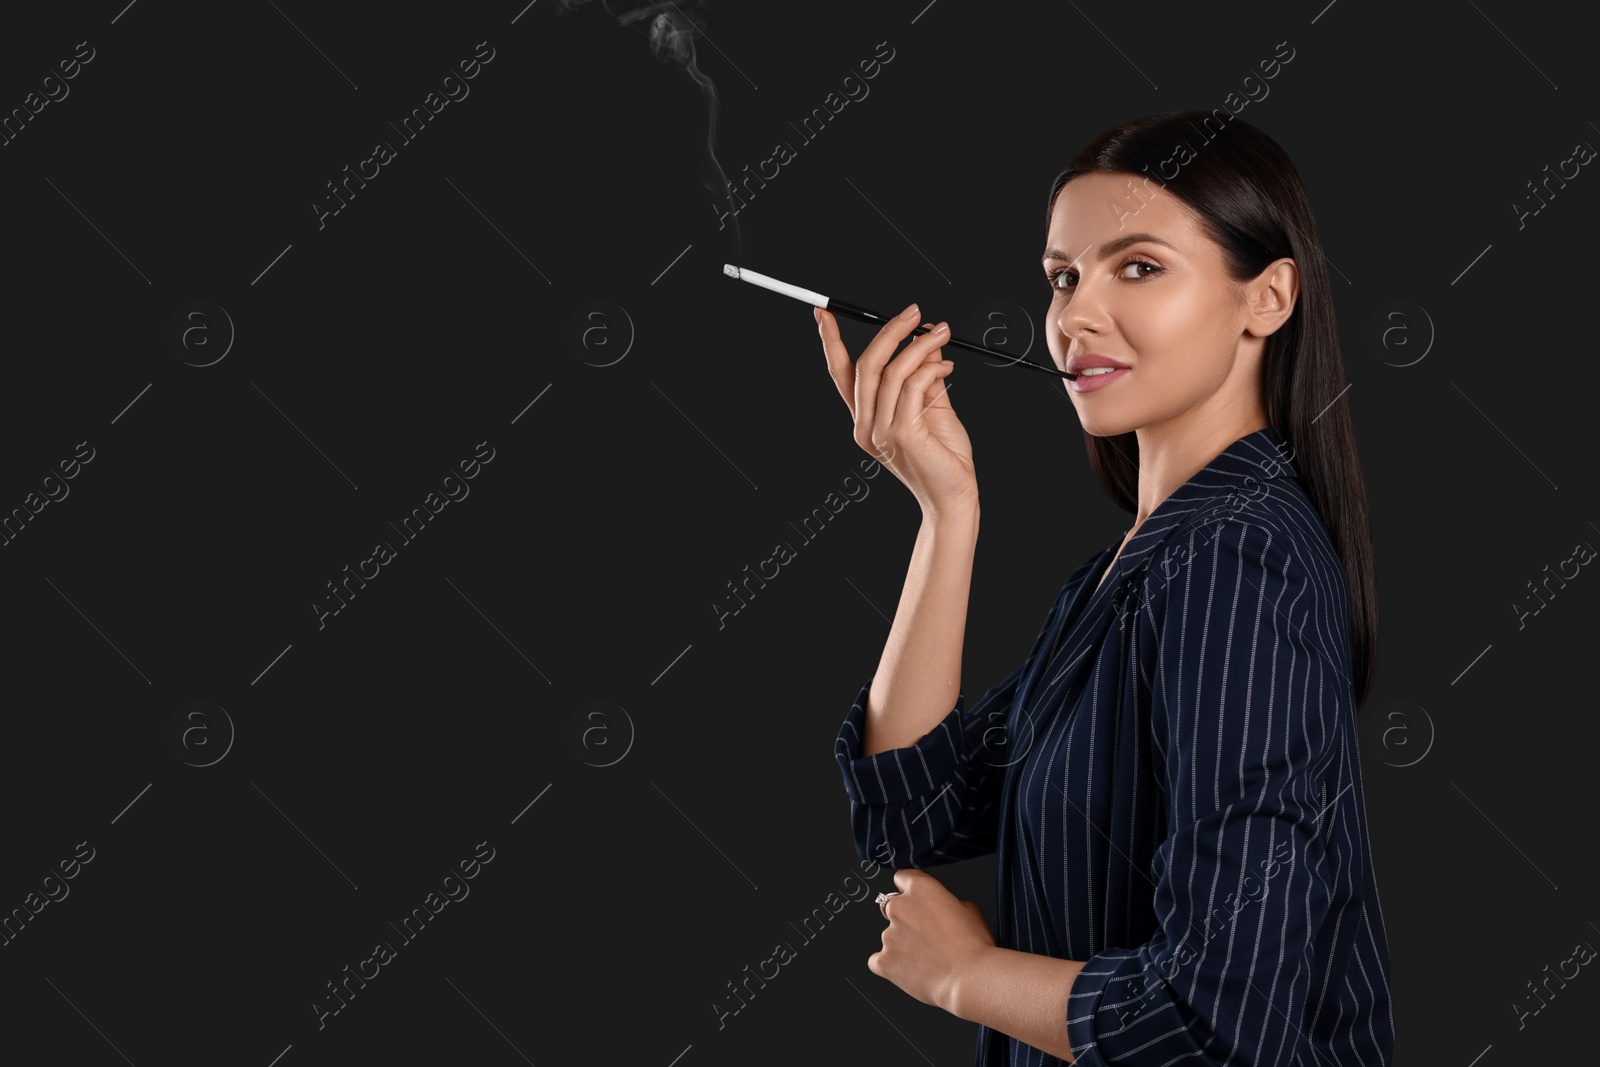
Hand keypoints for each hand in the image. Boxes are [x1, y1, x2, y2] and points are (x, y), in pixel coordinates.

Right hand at [817, 304, 977, 519]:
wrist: (955, 497)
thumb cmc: (944, 458)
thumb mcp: (932, 407)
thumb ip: (925, 375)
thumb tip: (927, 339)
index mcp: (865, 420)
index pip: (841, 375)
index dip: (830, 342)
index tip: (824, 314)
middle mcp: (865, 426)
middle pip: (865, 366)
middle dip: (889, 332)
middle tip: (914, 313)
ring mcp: (880, 432)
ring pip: (892, 371)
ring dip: (920, 345)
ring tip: (943, 334)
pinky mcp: (902, 434)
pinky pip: (912, 386)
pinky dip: (931, 368)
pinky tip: (947, 366)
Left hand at [868, 868, 995, 1012]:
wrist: (969, 979)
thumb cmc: (975, 947)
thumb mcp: (970, 910)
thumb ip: (947, 903)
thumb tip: (942, 911)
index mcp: (920, 889)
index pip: (902, 877)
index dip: (910, 889)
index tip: (914, 899)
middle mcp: (899, 907)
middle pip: (892, 907)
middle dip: (905, 919)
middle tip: (925, 935)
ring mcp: (888, 935)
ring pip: (889, 936)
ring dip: (901, 944)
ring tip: (926, 960)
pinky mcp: (884, 961)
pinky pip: (877, 961)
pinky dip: (890, 965)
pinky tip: (908, 971)